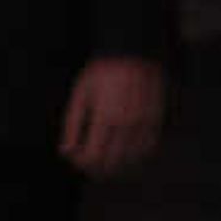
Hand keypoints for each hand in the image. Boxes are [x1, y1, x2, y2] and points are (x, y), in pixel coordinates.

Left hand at [57, 54, 164, 177]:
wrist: (135, 52)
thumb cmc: (104, 71)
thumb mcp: (80, 93)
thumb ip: (71, 124)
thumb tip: (65, 152)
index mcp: (105, 117)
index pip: (92, 157)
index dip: (81, 163)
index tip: (75, 157)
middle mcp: (126, 124)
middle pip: (111, 163)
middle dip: (96, 169)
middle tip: (88, 166)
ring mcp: (143, 124)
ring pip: (131, 160)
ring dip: (116, 166)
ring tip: (105, 164)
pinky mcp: (155, 120)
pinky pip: (147, 148)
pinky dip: (135, 157)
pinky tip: (125, 154)